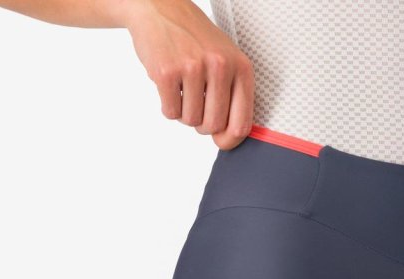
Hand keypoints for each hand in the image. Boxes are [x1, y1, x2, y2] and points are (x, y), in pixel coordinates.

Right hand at [124, 0, 253, 148]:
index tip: (220, 141)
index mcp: (241, 68)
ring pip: (190, 120)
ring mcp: (193, 68)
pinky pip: (170, 112)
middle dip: (201, 123)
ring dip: (183, 112)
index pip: (241, 123)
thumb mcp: (226, 61)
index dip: (229, 140)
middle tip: (196, 103)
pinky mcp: (167, 72)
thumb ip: (233, 98)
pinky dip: (168, 106)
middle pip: (213, 126)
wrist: (161, 9)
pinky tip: (170, 86)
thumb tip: (226, 140)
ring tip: (183, 89)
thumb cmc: (196, 42)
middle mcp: (220, 66)